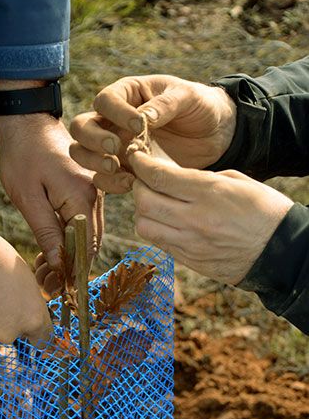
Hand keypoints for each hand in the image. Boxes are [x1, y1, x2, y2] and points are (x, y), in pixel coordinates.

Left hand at [0, 79, 102, 273]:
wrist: (28, 121)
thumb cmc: (23, 155)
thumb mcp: (28, 198)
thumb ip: (46, 232)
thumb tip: (59, 264)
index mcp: (81, 199)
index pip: (84, 248)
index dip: (70, 272)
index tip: (53, 288)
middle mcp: (94, 198)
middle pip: (90, 246)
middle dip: (69, 269)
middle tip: (45, 283)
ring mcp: (93, 193)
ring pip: (88, 236)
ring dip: (69, 256)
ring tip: (44, 271)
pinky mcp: (86, 191)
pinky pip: (84, 223)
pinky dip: (70, 240)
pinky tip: (50, 250)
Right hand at [69, 74, 236, 192]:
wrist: (216, 135)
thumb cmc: (200, 107)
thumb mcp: (188, 97)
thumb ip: (165, 104)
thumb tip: (142, 117)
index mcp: (128, 94)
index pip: (104, 100)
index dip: (115, 113)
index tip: (138, 125)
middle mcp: (114, 120)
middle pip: (82, 127)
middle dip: (93, 139)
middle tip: (115, 148)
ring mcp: (116, 147)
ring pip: (83, 153)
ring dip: (93, 161)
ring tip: (116, 167)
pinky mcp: (124, 170)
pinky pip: (103, 179)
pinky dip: (110, 183)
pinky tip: (130, 182)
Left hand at [130, 151, 292, 284]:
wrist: (281, 251)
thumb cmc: (264, 210)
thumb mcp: (237, 181)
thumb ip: (200, 179)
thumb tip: (172, 178)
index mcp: (209, 193)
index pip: (159, 177)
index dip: (141, 165)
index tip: (137, 157)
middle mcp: (194, 219)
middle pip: (144, 202)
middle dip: (139, 187)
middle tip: (145, 181)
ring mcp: (190, 243)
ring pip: (145, 227)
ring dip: (143, 212)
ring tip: (154, 204)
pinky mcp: (190, 261)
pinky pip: (160, 243)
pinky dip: (157, 230)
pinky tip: (166, 222)